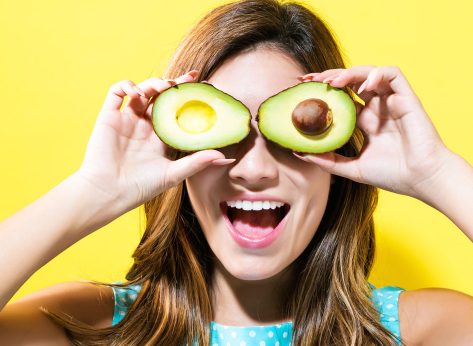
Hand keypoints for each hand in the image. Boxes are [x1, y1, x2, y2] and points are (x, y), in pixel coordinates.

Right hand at [76, 70, 233, 211]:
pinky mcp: (109, 117)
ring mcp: (127, 120)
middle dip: (175, 85)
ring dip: (154, 83)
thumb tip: (227, 159)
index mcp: (161, 137)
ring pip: (142, 91)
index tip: (205, 88)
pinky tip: (137, 92)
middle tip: (191, 77)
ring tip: (165, 86)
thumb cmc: (141, 187)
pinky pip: (116, 93)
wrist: (108, 193)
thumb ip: (198, 162)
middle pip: (162, 97)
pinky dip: (127, 86)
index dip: (190, 98)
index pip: (178, 111)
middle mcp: (145, 126)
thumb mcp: (174, 173)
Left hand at [293, 65, 453, 198]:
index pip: (341, 99)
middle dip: (329, 77)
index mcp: (365, 121)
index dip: (322, 92)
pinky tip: (363, 85)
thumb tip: (299, 152)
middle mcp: (376, 108)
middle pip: (350, 83)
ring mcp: (391, 101)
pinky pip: (392, 75)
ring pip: (368, 74)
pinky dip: (377, 74)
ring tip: (331, 82)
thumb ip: (327, 160)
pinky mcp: (406, 98)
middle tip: (308, 78)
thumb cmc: (393, 175)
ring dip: (349, 73)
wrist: (421, 179)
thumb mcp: (352, 168)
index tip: (302, 89)